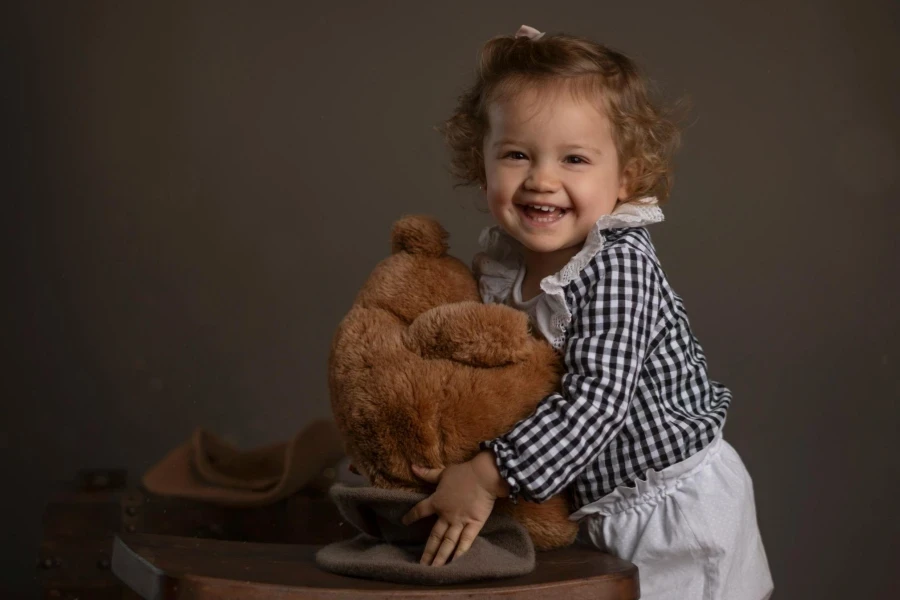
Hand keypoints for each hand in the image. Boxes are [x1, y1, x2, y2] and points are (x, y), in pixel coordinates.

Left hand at [401, 451, 508, 565]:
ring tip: (434, 571)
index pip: (420, 511)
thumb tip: (412, 467)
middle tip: (421, 567)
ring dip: (440, 557)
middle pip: (434, 537)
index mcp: (437, 501)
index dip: (411, 516)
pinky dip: (460, 553)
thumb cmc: (464, 472)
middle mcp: (446, 515)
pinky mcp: (474, 525)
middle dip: (427, 552)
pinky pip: (466, 542)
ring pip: (447, 543)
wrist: (484, 475)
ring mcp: (460, 521)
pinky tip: (455, 564)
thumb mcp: (443, 472)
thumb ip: (427, 473)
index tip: (404, 522)